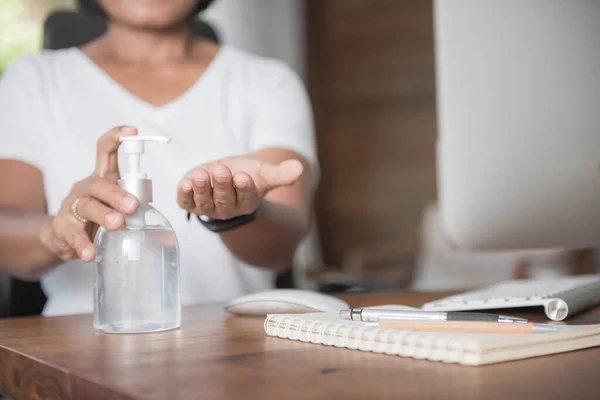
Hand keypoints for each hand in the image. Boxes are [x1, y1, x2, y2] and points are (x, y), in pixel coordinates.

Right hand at [39, 126, 139, 262]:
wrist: (63, 237)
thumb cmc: (96, 216)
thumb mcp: (114, 202)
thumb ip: (134, 199)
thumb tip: (161, 204)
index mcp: (102, 178)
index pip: (106, 151)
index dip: (117, 137)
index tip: (133, 132)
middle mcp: (86, 188)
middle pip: (99, 184)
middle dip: (117, 194)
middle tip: (133, 206)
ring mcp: (72, 207)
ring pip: (87, 207)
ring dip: (104, 215)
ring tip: (118, 225)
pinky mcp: (63, 227)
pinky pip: (74, 235)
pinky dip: (83, 244)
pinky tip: (90, 253)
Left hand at [177, 156, 302, 219]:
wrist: (226, 179)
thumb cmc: (246, 176)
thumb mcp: (264, 173)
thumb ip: (280, 174)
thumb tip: (300, 168)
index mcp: (247, 200)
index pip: (246, 195)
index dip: (244, 187)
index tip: (243, 177)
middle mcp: (227, 207)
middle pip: (225, 198)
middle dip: (223, 184)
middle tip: (222, 171)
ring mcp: (208, 205)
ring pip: (204, 201)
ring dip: (201, 189)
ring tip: (200, 176)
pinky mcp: (191, 201)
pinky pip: (186, 201)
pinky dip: (184, 194)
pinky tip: (185, 183)